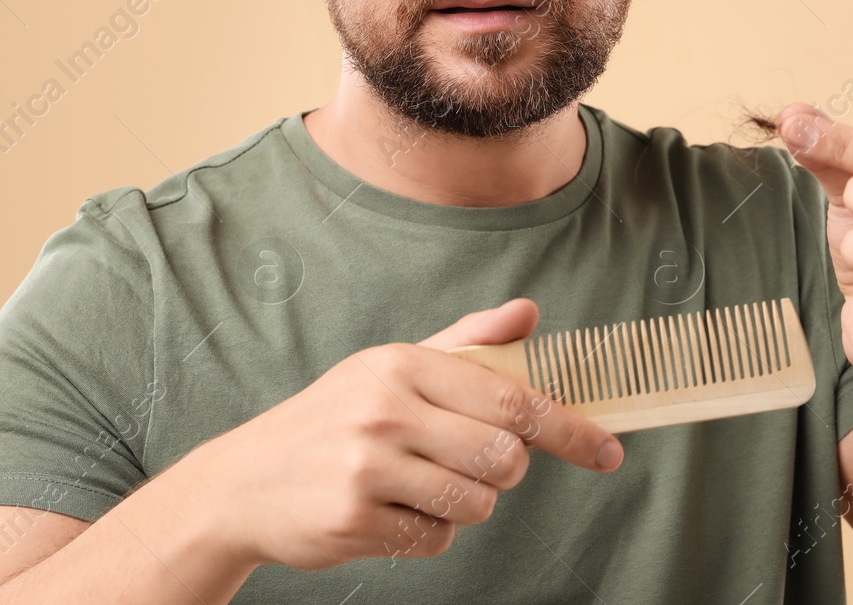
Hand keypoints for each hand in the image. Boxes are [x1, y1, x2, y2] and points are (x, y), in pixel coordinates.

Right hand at [188, 298, 624, 571]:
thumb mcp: (393, 368)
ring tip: (417, 486)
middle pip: (504, 457)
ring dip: (463, 505)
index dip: (569, 428)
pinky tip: (389, 511)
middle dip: (503, 470)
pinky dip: (426, 533)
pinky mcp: (354, 518)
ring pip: (476, 504)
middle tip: (469, 463)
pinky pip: (436, 539)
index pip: (513, 397)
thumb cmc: (333, 419)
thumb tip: (531, 313)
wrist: (244, 481)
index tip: (608, 451)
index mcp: (402, 363)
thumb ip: (468, 343)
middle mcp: (385, 409)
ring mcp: (367, 466)